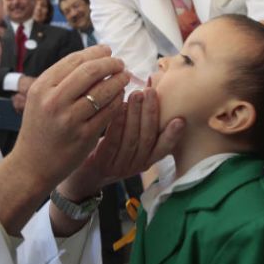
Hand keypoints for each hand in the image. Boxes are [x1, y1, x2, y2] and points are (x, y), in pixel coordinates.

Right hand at [0, 46, 129, 235]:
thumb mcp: (39, 99)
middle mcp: (53, 101)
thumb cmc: (40, 128)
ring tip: (124, 77)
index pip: (74, 60)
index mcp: (42, 87)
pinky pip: (108, 112)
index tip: (107, 51)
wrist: (32, 165)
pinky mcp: (84, 136)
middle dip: (110, 63)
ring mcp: (69, 119)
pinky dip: (118, 100)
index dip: (95, 52)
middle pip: (90, 71)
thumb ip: (60, 79)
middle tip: (120, 63)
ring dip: (118, 81)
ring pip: (103, 91)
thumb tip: (92, 57)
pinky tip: (120, 97)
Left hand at [59, 88, 184, 199]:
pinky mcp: (102, 164)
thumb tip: (150, 86)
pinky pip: (112, 143)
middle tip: (150, 92)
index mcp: (146, 161)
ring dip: (135, 115)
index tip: (179, 119)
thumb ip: (141, 121)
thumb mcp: (129, 140)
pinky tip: (119, 108)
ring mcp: (119, 167)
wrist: (83, 176)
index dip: (172, 135)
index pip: (163, 148)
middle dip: (151, 113)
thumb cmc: (109, 151)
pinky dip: (117, 124)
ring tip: (136, 95)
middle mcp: (135, 166)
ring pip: (131, 140)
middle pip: (147, 139)